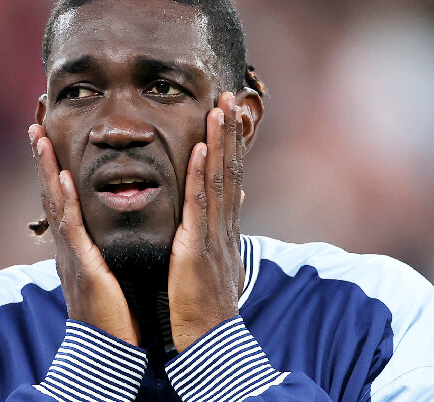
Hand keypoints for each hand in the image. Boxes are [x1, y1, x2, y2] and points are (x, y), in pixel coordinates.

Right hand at [28, 124, 139, 345]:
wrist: (107, 347)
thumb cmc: (113, 312)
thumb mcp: (105, 272)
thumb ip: (102, 250)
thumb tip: (106, 231)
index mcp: (76, 246)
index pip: (61, 200)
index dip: (54, 170)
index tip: (49, 141)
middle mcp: (67, 246)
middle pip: (50, 195)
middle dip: (42, 161)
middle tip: (36, 128)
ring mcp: (71, 254)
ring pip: (54, 204)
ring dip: (46, 170)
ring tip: (39, 138)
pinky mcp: (82, 266)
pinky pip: (71, 228)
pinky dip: (64, 202)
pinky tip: (61, 177)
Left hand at [168, 92, 244, 352]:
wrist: (208, 339)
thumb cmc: (204, 302)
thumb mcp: (214, 261)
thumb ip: (219, 230)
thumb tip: (234, 203)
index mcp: (223, 227)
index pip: (229, 177)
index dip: (230, 144)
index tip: (228, 113)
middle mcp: (224, 225)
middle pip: (230, 169)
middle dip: (229, 131)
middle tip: (229, 94)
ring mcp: (214, 234)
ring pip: (220, 179)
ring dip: (220, 141)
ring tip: (220, 107)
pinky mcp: (198, 247)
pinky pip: (201, 205)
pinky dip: (202, 175)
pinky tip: (202, 148)